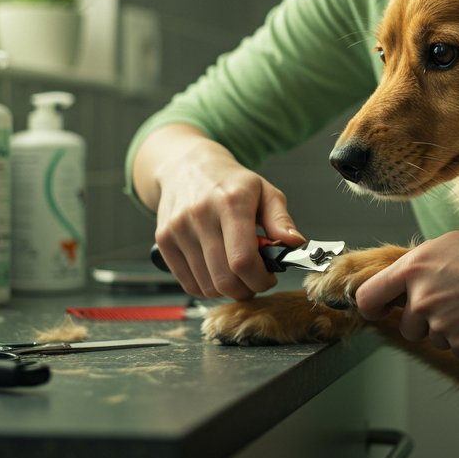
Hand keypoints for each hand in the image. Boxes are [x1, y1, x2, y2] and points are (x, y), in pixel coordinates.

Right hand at [143, 126, 303, 298]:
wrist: (187, 167)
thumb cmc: (231, 182)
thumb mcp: (264, 191)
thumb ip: (281, 220)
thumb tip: (295, 243)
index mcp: (231, 202)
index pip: (243, 260)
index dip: (260, 279)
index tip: (269, 277)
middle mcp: (200, 215)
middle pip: (224, 279)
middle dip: (246, 289)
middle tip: (255, 280)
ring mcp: (178, 229)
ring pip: (206, 286)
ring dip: (227, 290)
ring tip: (236, 274)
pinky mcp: (163, 241)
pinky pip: (188, 284)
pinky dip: (206, 287)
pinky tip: (217, 272)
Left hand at [354, 228, 458, 359]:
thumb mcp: (449, 244)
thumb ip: (420, 266)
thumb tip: (403, 284)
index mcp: (413, 267)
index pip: (368, 297)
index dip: (371, 307)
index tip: (380, 311)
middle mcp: (421, 297)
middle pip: (407, 327)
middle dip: (425, 321)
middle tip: (456, 301)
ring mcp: (441, 323)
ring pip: (436, 338)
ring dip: (452, 329)